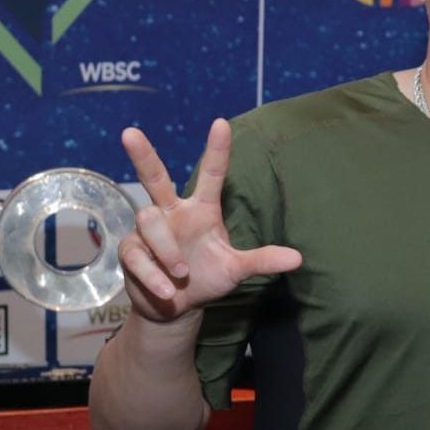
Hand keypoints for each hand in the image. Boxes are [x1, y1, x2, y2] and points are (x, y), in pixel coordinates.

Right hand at [117, 119, 301, 323]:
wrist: (175, 307)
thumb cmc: (207, 277)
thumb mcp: (236, 269)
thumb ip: (262, 260)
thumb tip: (299, 259)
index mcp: (201, 210)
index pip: (211, 174)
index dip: (217, 150)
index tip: (222, 123)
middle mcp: (173, 213)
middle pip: (155, 178)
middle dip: (143, 155)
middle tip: (130, 132)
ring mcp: (148, 231)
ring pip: (149, 221)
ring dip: (167, 249)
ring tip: (182, 273)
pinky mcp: (131, 252)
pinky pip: (137, 255)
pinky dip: (153, 274)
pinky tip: (167, 291)